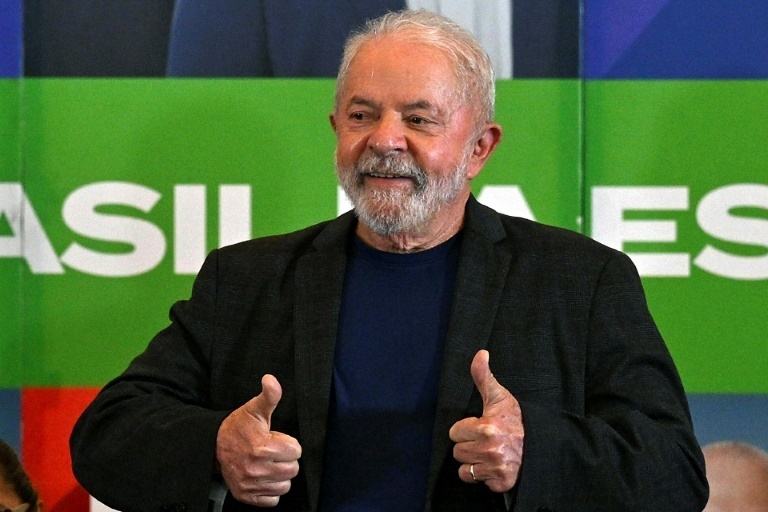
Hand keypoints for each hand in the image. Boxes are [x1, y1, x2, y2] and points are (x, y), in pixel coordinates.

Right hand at [216, 374, 301, 506]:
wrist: (213, 446)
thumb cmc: (238, 427)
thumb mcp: (254, 409)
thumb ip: (269, 396)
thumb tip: (271, 380)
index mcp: (262, 447)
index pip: (296, 451)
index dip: (289, 443)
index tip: (276, 439)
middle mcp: (256, 469)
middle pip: (293, 469)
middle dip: (286, 459)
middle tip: (273, 451)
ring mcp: (250, 484)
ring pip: (284, 485)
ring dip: (280, 475)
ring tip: (268, 463)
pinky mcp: (246, 496)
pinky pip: (273, 500)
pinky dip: (270, 490)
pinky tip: (263, 476)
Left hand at [449, 350, 523, 492]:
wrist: (542, 444)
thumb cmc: (517, 420)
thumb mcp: (500, 397)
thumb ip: (483, 377)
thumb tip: (480, 353)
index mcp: (486, 428)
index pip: (454, 433)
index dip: (466, 429)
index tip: (480, 427)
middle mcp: (490, 449)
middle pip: (458, 452)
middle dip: (469, 446)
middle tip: (485, 441)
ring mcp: (496, 468)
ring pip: (465, 469)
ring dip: (474, 462)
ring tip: (488, 453)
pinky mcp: (501, 483)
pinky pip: (478, 481)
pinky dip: (484, 476)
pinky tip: (494, 465)